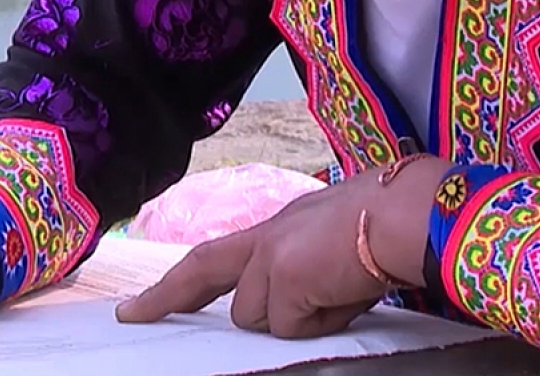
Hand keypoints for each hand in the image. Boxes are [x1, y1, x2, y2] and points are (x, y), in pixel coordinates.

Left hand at [115, 157, 447, 338]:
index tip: (145, 300)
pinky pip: (290, 327)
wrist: (409, 212)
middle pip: (204, 269)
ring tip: (340, 292)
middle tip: (130, 315)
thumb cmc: (391, 225)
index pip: (219, 254)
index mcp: (281, 228)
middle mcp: (268, 237)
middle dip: (166, 295)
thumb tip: (292, 312)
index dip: (182, 280)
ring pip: (258, 317)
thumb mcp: (333, 247)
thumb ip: (302, 275)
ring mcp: (271, 256)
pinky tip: (344, 295)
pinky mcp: (283, 278)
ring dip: (296, 319)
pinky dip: (319, 324)